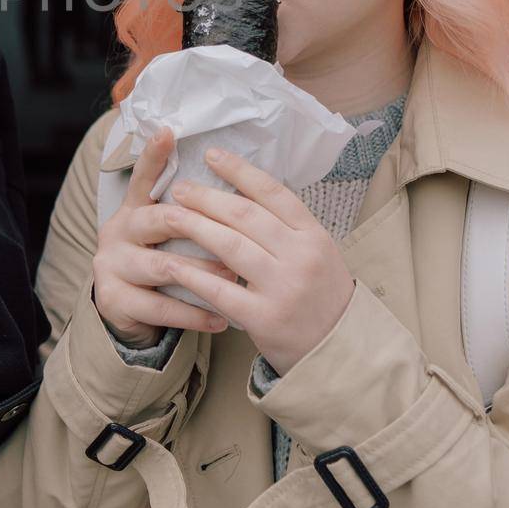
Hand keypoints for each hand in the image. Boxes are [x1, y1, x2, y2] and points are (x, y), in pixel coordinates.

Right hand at [91, 127, 238, 347]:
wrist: (129, 313)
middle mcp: (118, 230)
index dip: (154, 155)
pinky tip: (221, 318)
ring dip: (204, 272)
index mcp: (134, 208)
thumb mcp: (169, 235)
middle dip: (197, 225)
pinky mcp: (115, 298)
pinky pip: (160, 306)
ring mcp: (112, 264)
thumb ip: (190, 213)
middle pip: (157, 218)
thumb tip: (236, 187)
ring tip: (235, 277)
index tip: (168, 132)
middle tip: (233, 234)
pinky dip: (195, 313)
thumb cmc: (163, 264)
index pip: (144, 177)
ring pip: (162, 265)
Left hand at [164, 149, 356, 374]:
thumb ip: (286, 226)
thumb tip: (242, 190)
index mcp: (314, 235)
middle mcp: (301, 257)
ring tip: (170, 214)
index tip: (212, 155)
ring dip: (194, 226)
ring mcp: (283, 288)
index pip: (273, 192)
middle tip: (179, 187)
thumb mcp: (317, 253)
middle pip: (245, 215)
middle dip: (206, 197)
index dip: (239, 170)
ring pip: (229, 246)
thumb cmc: (321, 296)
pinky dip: (193, 274)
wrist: (339, 352)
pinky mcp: (264, 318)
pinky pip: (220, 290)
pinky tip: (172, 264)